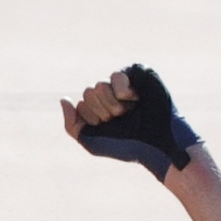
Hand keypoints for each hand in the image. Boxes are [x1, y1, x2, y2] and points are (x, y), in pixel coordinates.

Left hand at [60, 65, 200, 181]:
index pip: (81, 106)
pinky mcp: (138, 73)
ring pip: (99, 86)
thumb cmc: (127, 146)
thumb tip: (63, 100)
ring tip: (129, 111)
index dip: (95, 120)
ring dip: (113, 105)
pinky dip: (124, 92)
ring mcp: (123, 82)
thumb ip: (71, 125)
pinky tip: (136, 99)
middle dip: (103, 112)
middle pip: (88, 93)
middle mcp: (109, 93)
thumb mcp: (91, 142)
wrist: (157, 145)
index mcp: (98, 108)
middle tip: (122, 119)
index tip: (111, 128)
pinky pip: (117, 76)